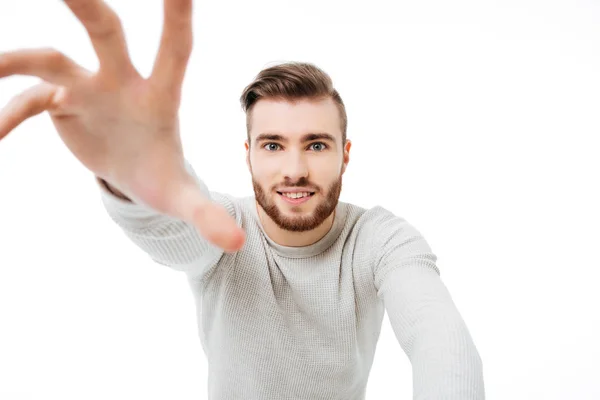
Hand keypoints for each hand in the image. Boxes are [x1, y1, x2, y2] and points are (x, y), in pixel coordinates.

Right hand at [0, 0, 244, 252]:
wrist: (134, 176)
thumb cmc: (163, 177)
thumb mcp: (183, 199)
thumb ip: (207, 216)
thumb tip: (238, 244)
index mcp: (161, 97)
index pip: (176, 48)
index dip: (176, 15)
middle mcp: (123, 81)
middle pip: (106, 31)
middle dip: (85, 4)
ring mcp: (89, 88)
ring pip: (51, 59)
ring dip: (16, 60)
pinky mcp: (61, 104)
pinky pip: (28, 101)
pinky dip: (9, 114)